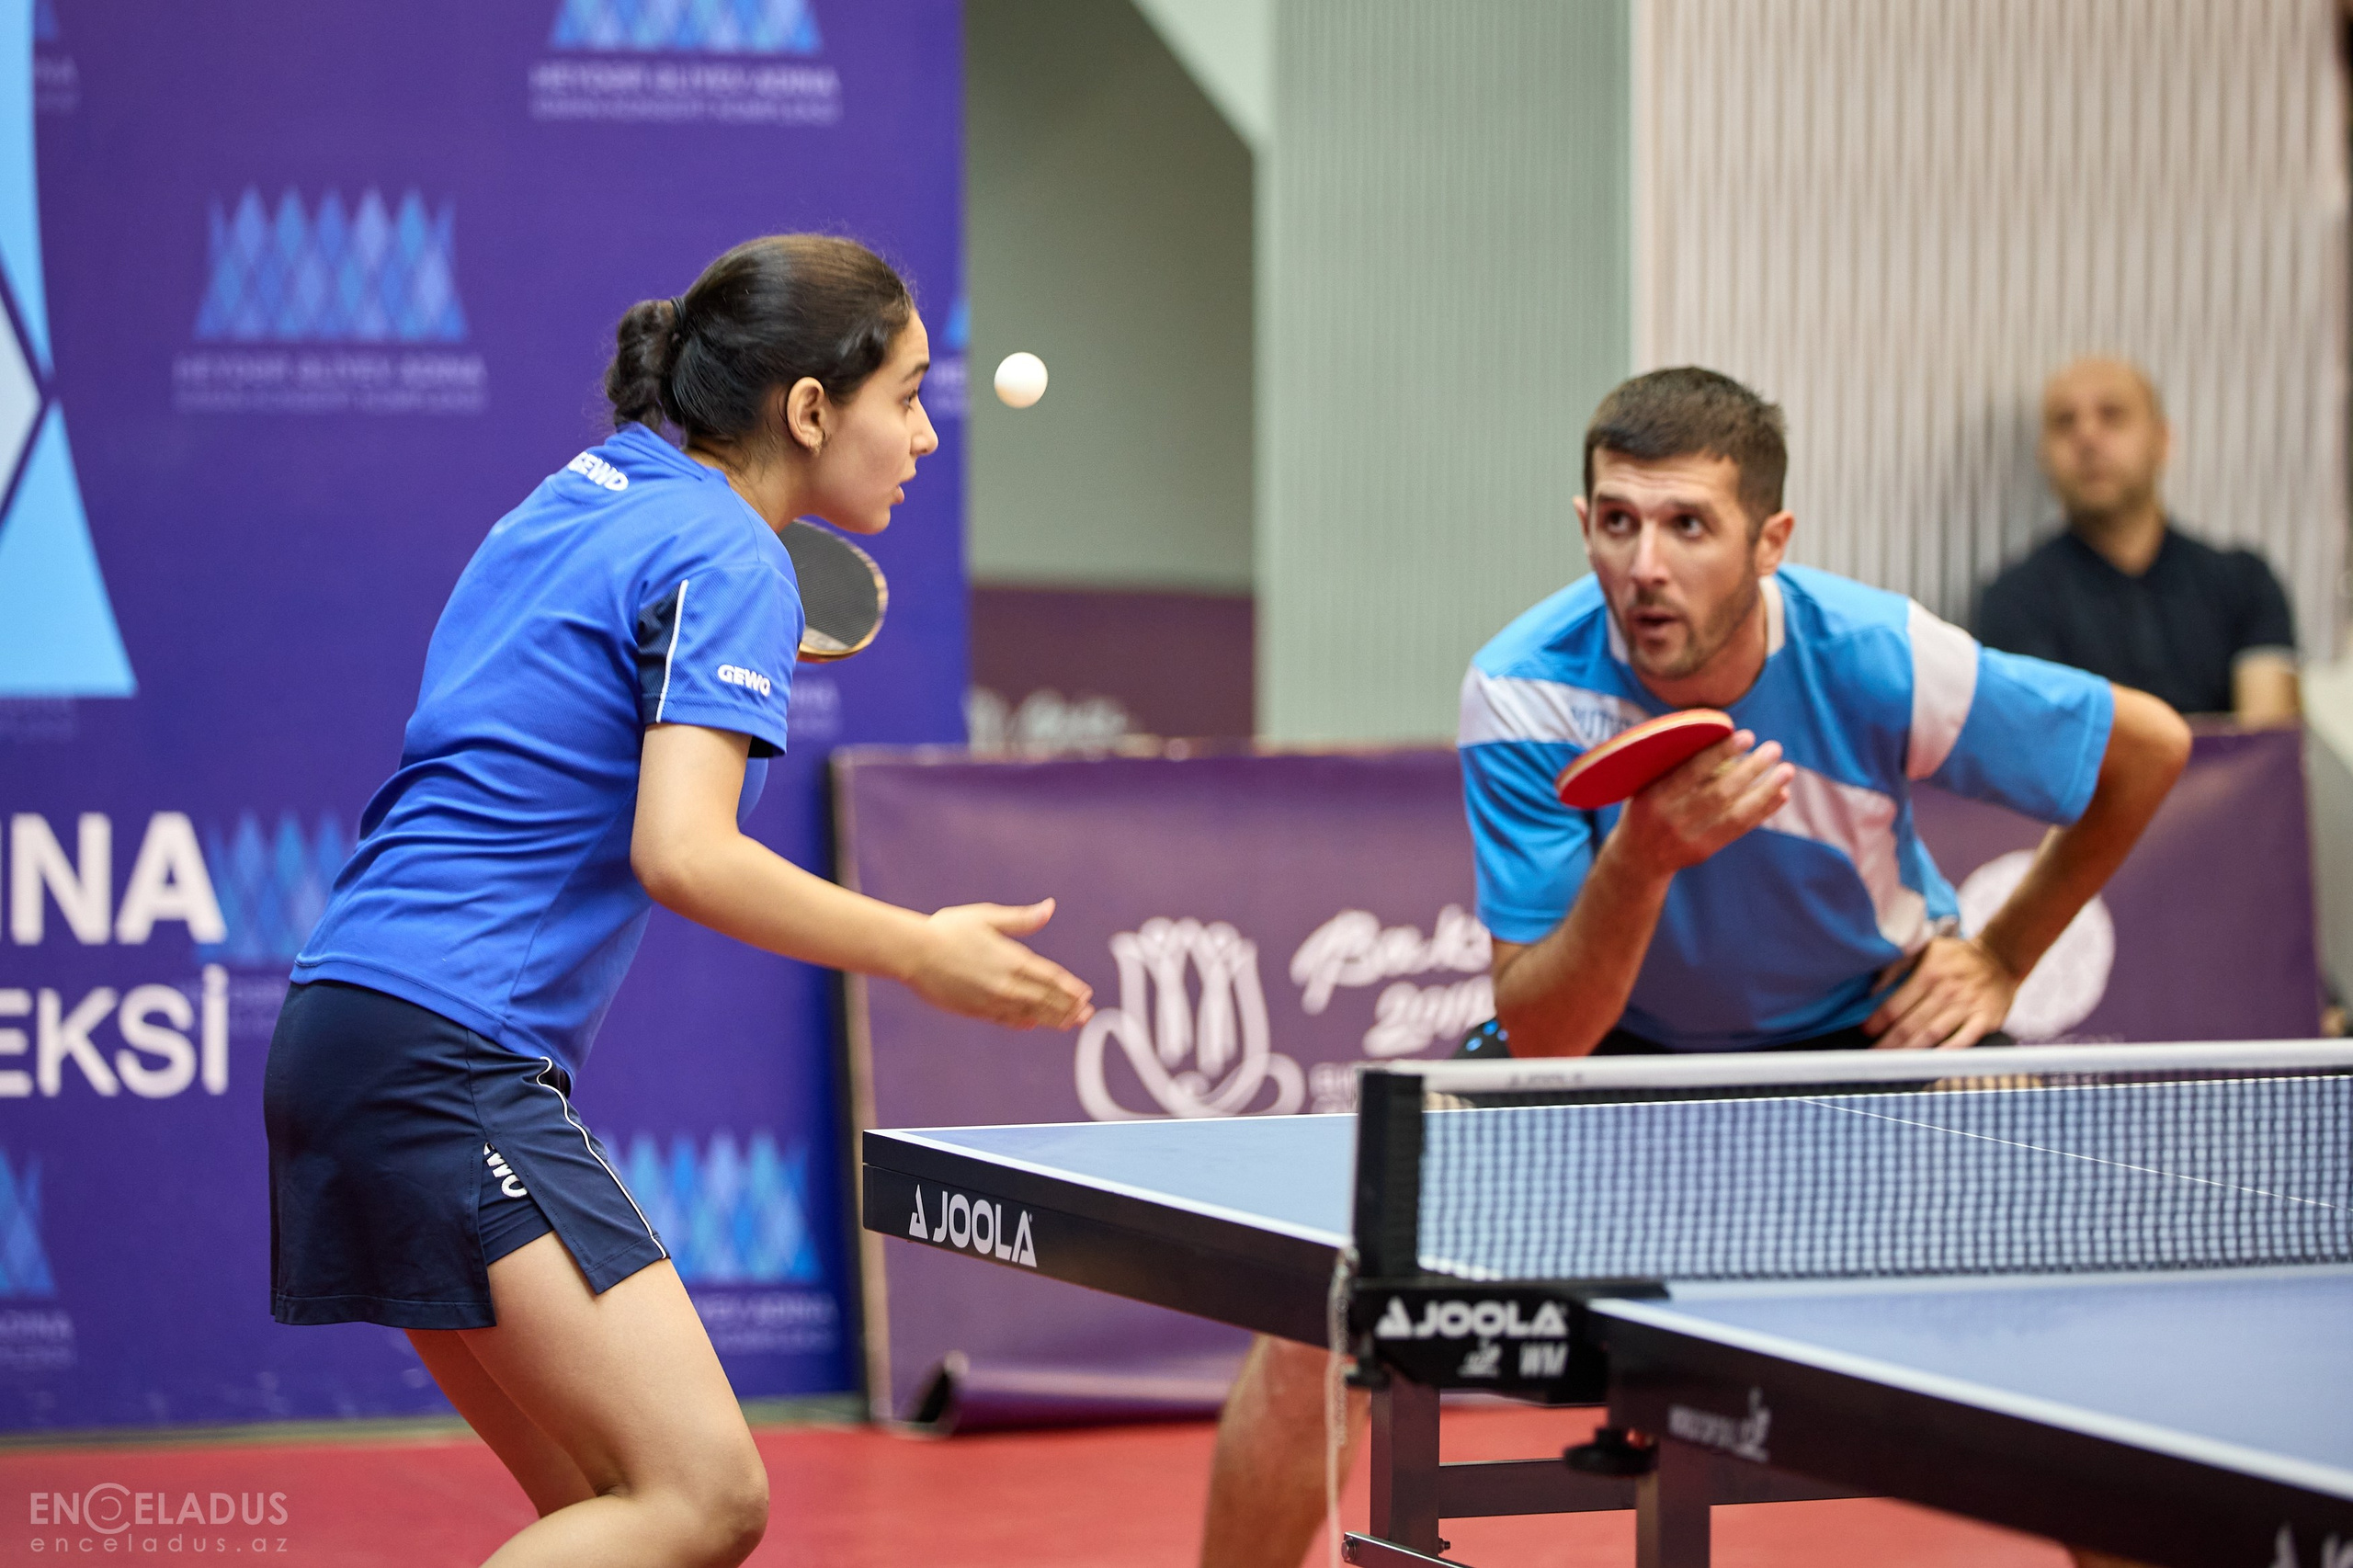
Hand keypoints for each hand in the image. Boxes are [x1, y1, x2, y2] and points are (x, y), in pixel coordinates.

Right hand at [904, 899, 1095, 1029]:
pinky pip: (1006, 1020)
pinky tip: (1032, 1024)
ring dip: (1052, 1019)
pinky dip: (1023, 1023)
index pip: (1051, 977)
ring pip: (1030, 1014)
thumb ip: (1022, 919)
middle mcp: (1006, 984)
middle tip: (1087, 1014)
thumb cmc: (947, 930)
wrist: (913, 954)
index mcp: (1012, 959)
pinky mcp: (975, 1011)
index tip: (1086, 993)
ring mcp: (991, 1000)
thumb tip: (1049, 907)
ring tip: (1070, 1023)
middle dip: (1069, 1008)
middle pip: (1046, 1000)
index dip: (1071, 987)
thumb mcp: (988, 917)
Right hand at [1613, 730, 1794, 874]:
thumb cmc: (1644, 808)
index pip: (1692, 772)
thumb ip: (1672, 765)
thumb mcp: (1644, 786)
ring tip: (1787, 770)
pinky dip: (1762, 810)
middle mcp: (1672, 819)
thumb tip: (1714, 733)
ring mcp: (1690, 838)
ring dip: (1765, 791)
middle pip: (1720, 793)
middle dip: (1751, 769)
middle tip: (1774, 748)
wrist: (1636, 859)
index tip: (1746, 736)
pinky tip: (1781, 794)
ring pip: (1735, 814)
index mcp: (1654, 796)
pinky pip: (1739, 829)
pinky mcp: (1705, 851)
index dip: (1721, 754)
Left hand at [1863, 935, 2016, 1049]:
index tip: (1865, 1032)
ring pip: (1933, 1034)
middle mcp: (1946, 991)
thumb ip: (1896, 966)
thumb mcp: (1924, 948)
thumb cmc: (1955, 956)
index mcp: (1928, 973)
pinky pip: (1964, 1040)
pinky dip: (1947, 1053)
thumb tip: (1871, 990)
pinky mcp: (1985, 1019)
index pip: (1896, 1004)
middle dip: (1889, 1042)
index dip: (1877, 1021)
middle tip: (1873, 1056)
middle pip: (1911, 1023)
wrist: (2000, 958)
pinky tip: (1930, 1064)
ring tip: (1893, 1064)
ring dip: (1911, 1051)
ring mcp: (1967, 1006)